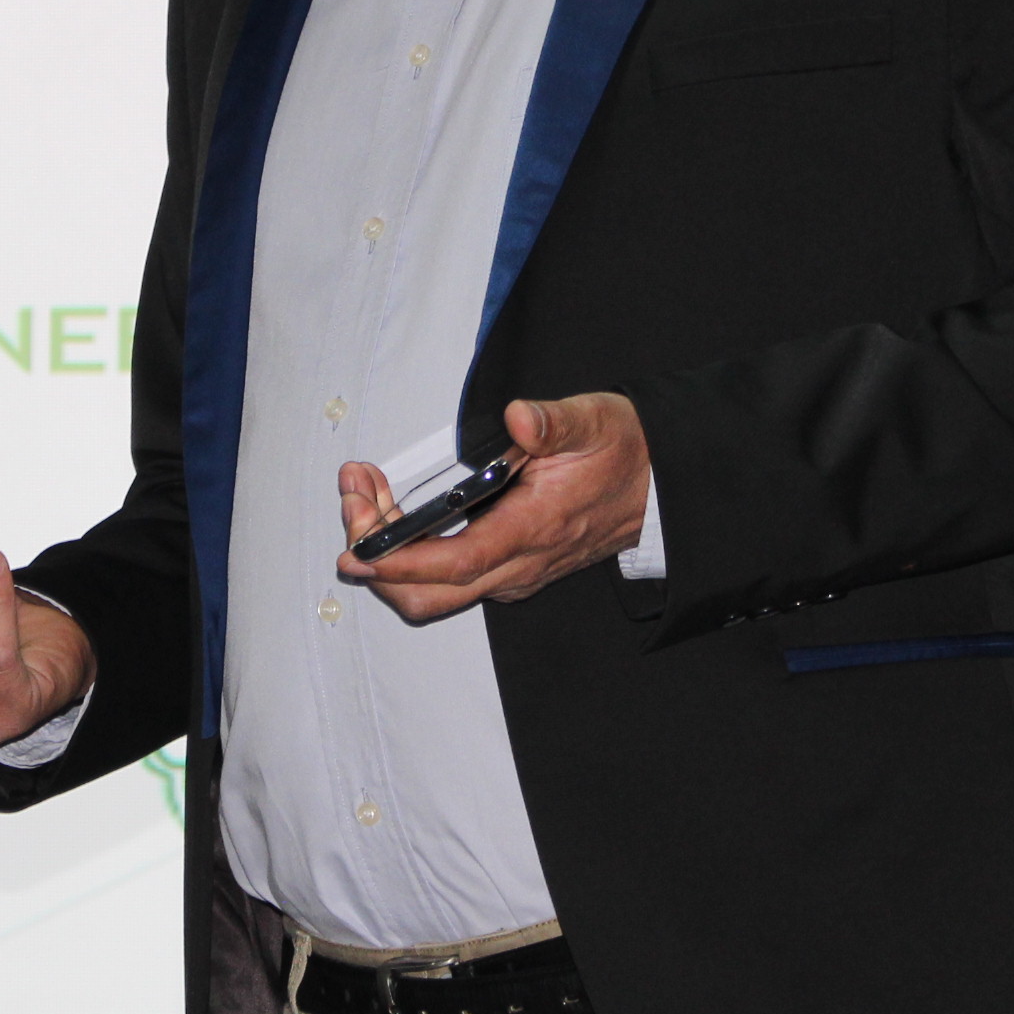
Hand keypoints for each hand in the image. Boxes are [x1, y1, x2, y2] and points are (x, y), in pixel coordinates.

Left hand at [336, 393, 648, 625]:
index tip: (359, 544)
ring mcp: (513, 572)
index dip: (399, 560)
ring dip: (388, 556)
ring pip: (433, 592)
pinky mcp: (508, 568)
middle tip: (354, 501)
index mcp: (534, 530)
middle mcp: (519, 564)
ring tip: (365, 497)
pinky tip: (397, 511)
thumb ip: (552, 422)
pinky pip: (448, 580)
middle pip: (429, 595)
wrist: (659, 485)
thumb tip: (518, 418)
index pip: (455, 563)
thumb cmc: (625, 455)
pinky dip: (409, 554)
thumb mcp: (594, 422)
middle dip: (376, 558)